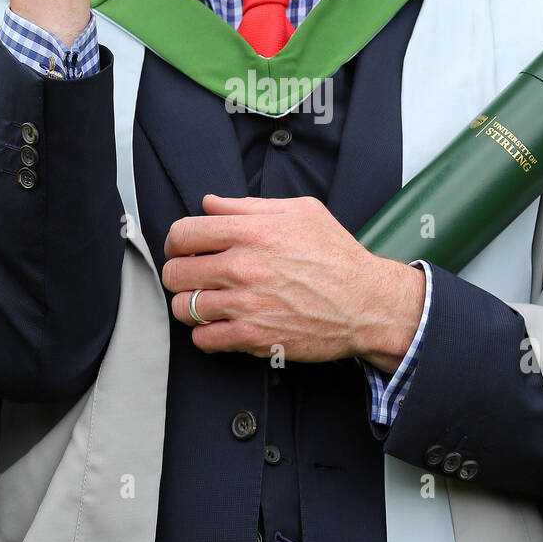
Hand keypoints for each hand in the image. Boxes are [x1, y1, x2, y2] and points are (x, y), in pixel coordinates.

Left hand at [161, 194, 426, 369]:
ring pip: (184, 308)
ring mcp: (246, 304)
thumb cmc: (338, 255)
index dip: (176, 242)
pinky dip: (205, 334)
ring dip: (189, 306)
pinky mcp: (253, 336)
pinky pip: (203, 339)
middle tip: (193, 278)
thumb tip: (210, 203)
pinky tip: (220, 326)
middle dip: (179, 275)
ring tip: (206, 304)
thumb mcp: (301, 211)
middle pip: (176, 272)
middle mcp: (243, 266)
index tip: (183, 250)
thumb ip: (249, 205)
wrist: (367, 302)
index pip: (183, 233)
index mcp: (252, 231)